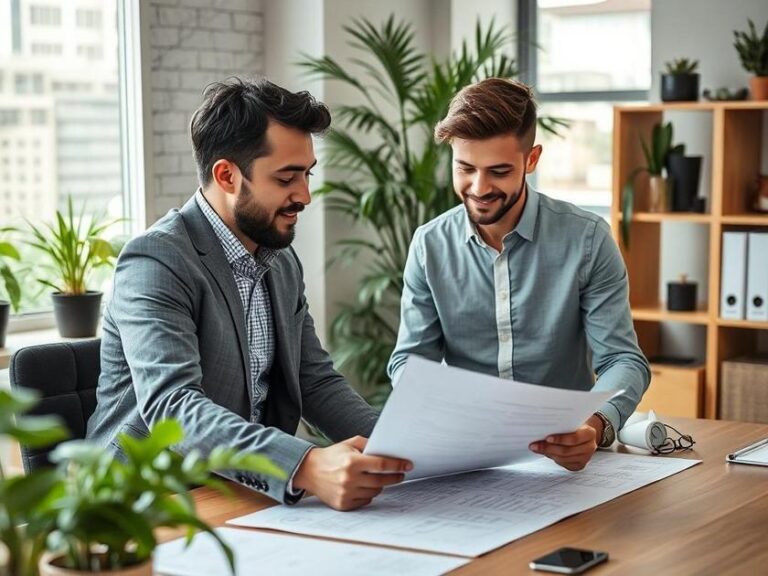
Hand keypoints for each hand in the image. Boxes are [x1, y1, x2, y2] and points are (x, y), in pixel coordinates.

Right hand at [293, 436, 411, 510]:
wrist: (309, 471)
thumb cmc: (333, 455)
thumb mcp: (350, 444)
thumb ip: (369, 444)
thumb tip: (389, 450)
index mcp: (352, 462)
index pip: (381, 464)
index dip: (397, 465)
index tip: (408, 465)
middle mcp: (349, 479)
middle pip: (381, 481)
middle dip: (395, 477)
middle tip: (401, 474)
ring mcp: (346, 494)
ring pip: (375, 491)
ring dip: (380, 485)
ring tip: (377, 478)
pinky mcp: (343, 505)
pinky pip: (366, 500)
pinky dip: (368, 493)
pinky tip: (364, 486)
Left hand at [529, 415, 602, 470]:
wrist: (585, 435)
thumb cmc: (576, 426)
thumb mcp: (573, 421)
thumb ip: (562, 423)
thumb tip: (541, 426)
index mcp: (590, 433)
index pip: (574, 438)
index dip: (560, 439)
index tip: (547, 438)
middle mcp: (590, 447)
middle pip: (567, 450)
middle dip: (548, 448)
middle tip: (535, 445)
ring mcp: (585, 458)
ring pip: (564, 458)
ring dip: (548, 453)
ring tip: (536, 448)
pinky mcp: (579, 465)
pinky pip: (564, 463)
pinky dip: (552, 458)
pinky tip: (544, 452)